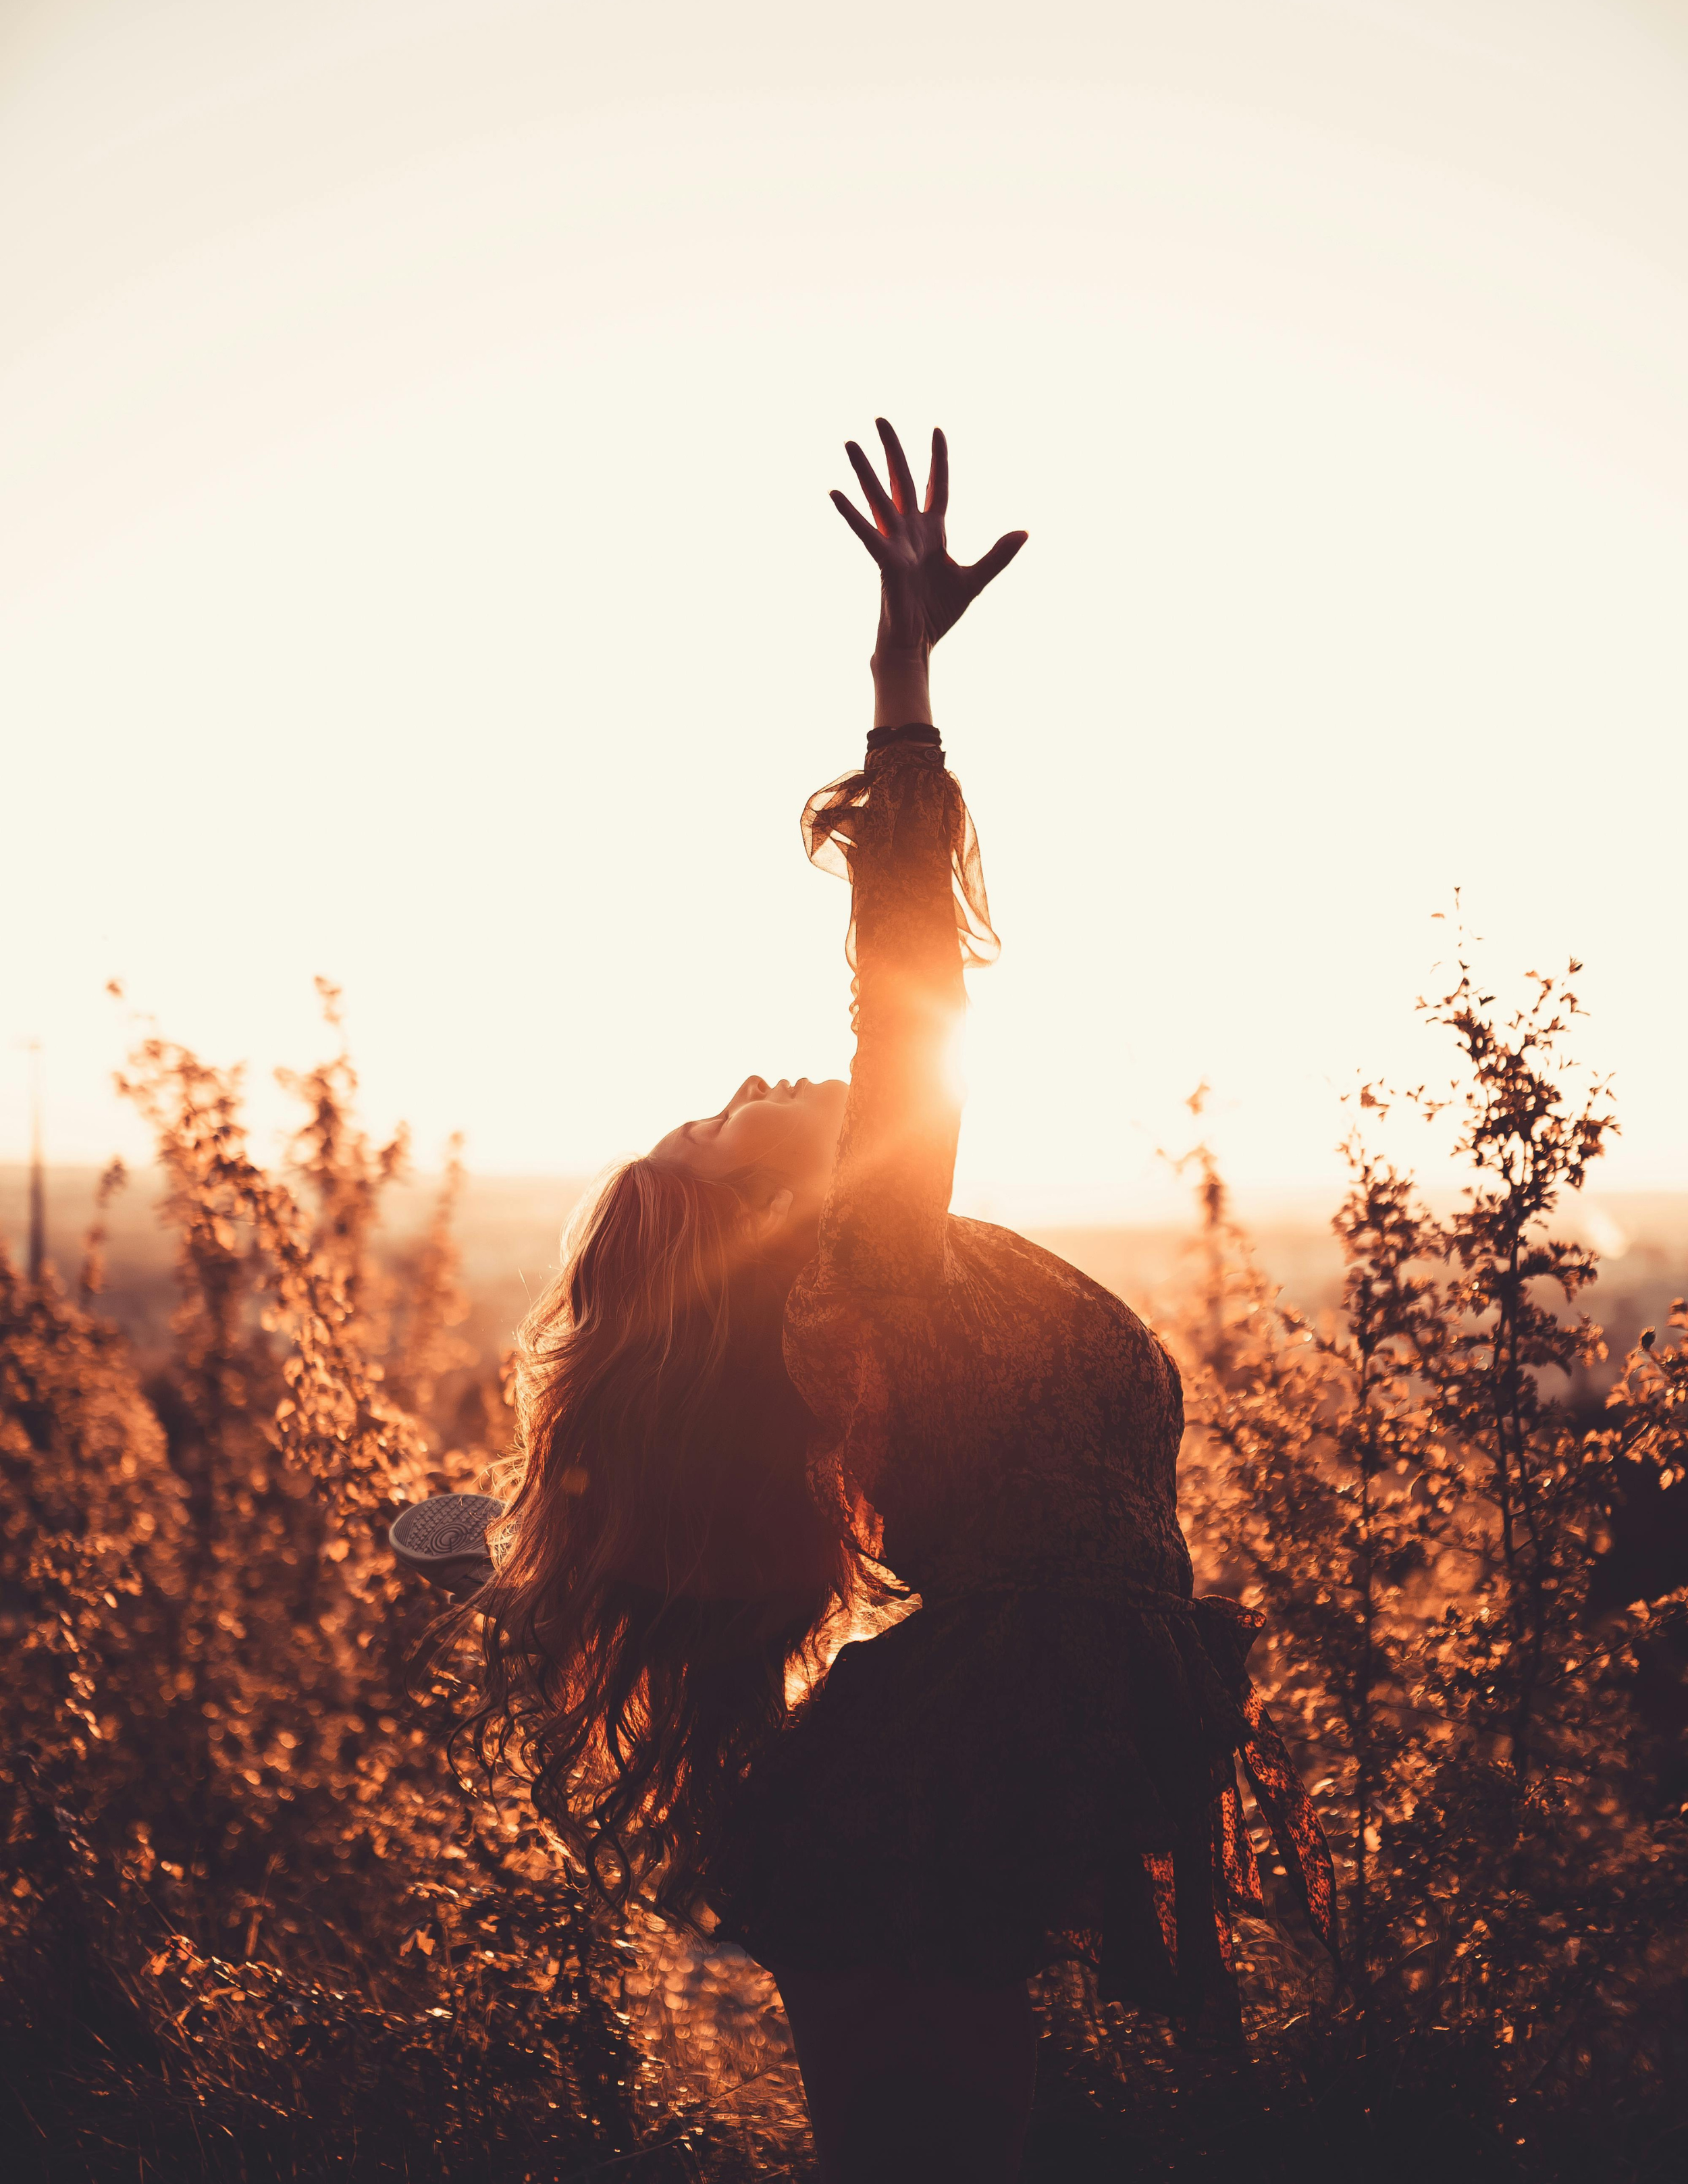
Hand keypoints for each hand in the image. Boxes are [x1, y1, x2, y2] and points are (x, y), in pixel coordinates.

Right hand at [831, 419, 1026, 665]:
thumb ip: (998, 554)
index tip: (936, 430)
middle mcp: (910, 532)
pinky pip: (865, 531)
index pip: (936, 486)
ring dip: (864, 469)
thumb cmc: (939, 614)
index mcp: (932, 533)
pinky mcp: (884, 560)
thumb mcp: (975, 579)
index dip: (938, 460)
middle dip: (892, 449)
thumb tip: (1025, 532)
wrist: (919, 644)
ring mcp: (895, 543)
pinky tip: (834, 492)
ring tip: (849, 441)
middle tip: (880, 418)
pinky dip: (850, 513)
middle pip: (901, 480)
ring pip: (878, 497)